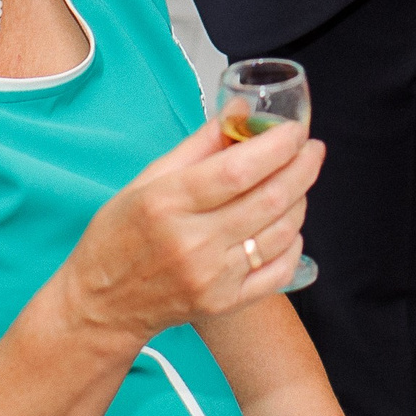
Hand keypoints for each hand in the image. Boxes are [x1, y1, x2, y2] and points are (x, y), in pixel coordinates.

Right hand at [58, 118, 323, 340]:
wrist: (103, 305)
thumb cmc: (120, 235)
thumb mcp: (147, 179)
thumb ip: (199, 145)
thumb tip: (240, 111)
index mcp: (168, 202)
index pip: (238, 170)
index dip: (277, 146)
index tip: (295, 130)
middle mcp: (193, 242)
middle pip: (269, 199)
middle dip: (302, 167)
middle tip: (312, 149)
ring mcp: (212, 278)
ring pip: (280, 232)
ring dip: (300, 199)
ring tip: (298, 181)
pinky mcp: (225, 303)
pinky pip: (279, 271)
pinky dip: (293, 242)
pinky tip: (288, 224)